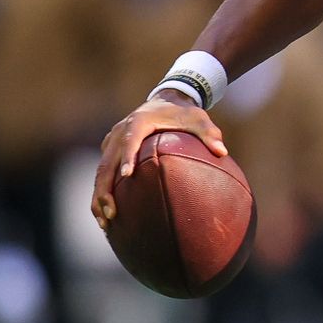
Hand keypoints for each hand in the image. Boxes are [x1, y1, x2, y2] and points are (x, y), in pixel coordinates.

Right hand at [91, 91, 228, 228]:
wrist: (166, 99)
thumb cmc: (185, 113)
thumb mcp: (200, 119)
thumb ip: (209, 134)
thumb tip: (222, 152)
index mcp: (139, 122)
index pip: (131, 140)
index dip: (127, 157)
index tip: (127, 176)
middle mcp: (120, 132)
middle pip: (107, 163)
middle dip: (106, 190)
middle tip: (112, 214)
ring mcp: (112, 141)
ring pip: (101, 171)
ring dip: (99, 197)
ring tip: (105, 222)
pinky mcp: (111, 149)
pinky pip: (103, 172)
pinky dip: (102, 192)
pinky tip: (106, 214)